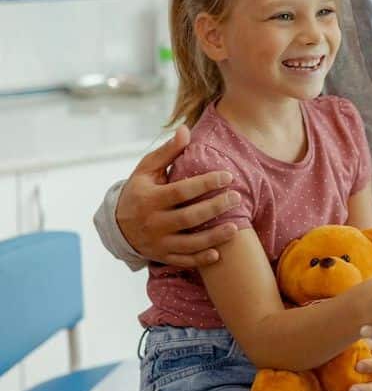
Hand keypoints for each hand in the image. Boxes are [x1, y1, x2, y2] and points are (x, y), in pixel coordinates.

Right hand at [116, 126, 237, 266]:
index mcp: (149, 198)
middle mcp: (153, 222)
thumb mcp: (146, 169)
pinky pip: (182, 260)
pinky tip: (218, 253)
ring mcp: (157, 242)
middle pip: (189, 217)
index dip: (206, 183)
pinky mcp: (161, 255)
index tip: (228, 176)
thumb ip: (167, 152)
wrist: (116, 225)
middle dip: (215, 208)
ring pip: (189, 243)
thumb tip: (185, 130)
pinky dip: (200, 259)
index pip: (181, 191)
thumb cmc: (139, 190)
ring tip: (235, 228)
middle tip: (236, 198)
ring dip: (213, 237)